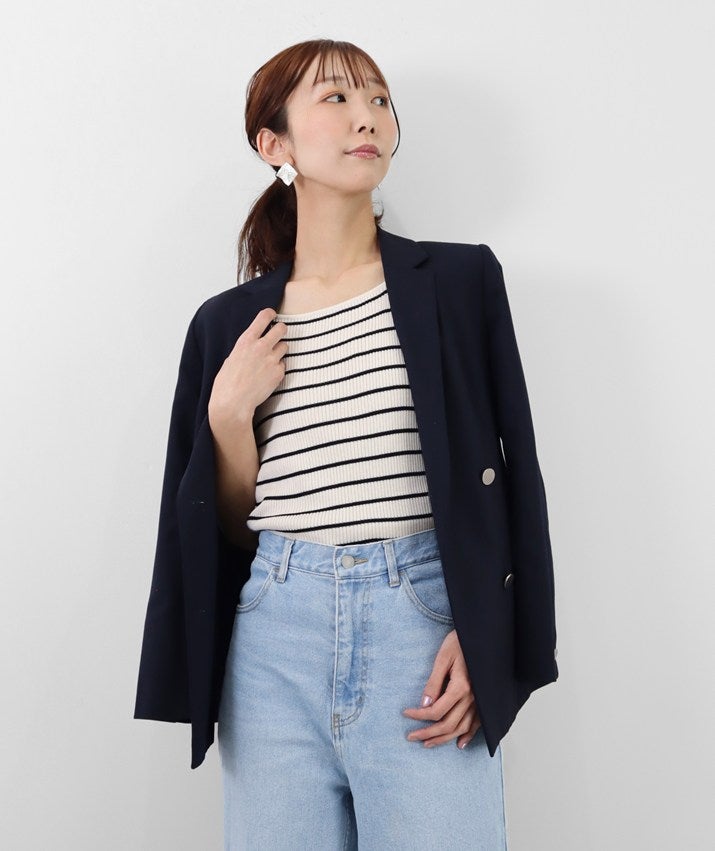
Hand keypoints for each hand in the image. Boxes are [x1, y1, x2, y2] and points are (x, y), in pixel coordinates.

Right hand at [208, 308, 287, 432]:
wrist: (233, 403)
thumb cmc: (226, 384)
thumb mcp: (231, 359)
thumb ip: (245, 350)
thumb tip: (252, 348)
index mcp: (246, 341)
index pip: (263, 318)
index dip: (270, 314)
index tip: (272, 314)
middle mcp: (261, 347)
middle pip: (281, 328)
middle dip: (281, 330)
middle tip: (278, 334)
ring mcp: (271, 360)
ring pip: (285, 346)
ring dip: (279, 350)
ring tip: (269, 360)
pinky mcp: (278, 373)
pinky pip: (283, 364)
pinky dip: (278, 368)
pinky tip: (268, 376)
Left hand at [402, 628, 480, 749]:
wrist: (482, 636)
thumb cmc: (460, 642)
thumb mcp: (442, 658)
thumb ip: (434, 682)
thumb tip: (424, 704)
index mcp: (461, 687)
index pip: (436, 711)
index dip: (419, 716)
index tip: (406, 713)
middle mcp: (472, 698)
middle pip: (448, 724)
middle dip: (428, 733)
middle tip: (411, 736)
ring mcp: (480, 701)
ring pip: (462, 728)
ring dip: (444, 739)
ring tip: (428, 743)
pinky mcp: (484, 700)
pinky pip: (478, 724)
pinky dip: (468, 736)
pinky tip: (459, 744)